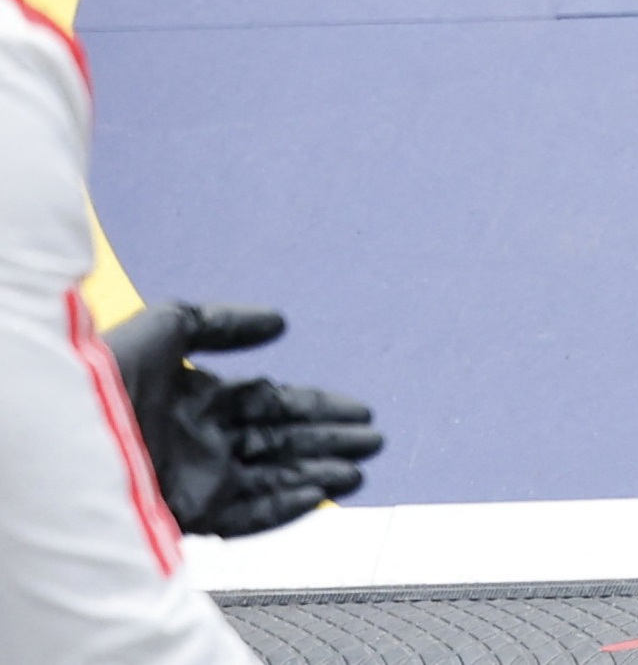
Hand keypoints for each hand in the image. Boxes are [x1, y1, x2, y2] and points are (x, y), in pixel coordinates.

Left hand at [105, 303, 378, 535]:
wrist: (62, 432)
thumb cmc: (103, 373)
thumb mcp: (166, 325)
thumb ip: (225, 323)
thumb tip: (279, 323)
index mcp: (197, 398)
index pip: (271, 403)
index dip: (316, 406)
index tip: (357, 408)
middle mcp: (202, 440)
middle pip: (281, 441)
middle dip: (329, 440)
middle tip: (374, 439)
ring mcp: (195, 477)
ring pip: (271, 479)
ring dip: (317, 475)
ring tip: (359, 470)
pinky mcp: (186, 510)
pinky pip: (245, 514)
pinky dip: (284, 507)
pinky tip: (318, 494)